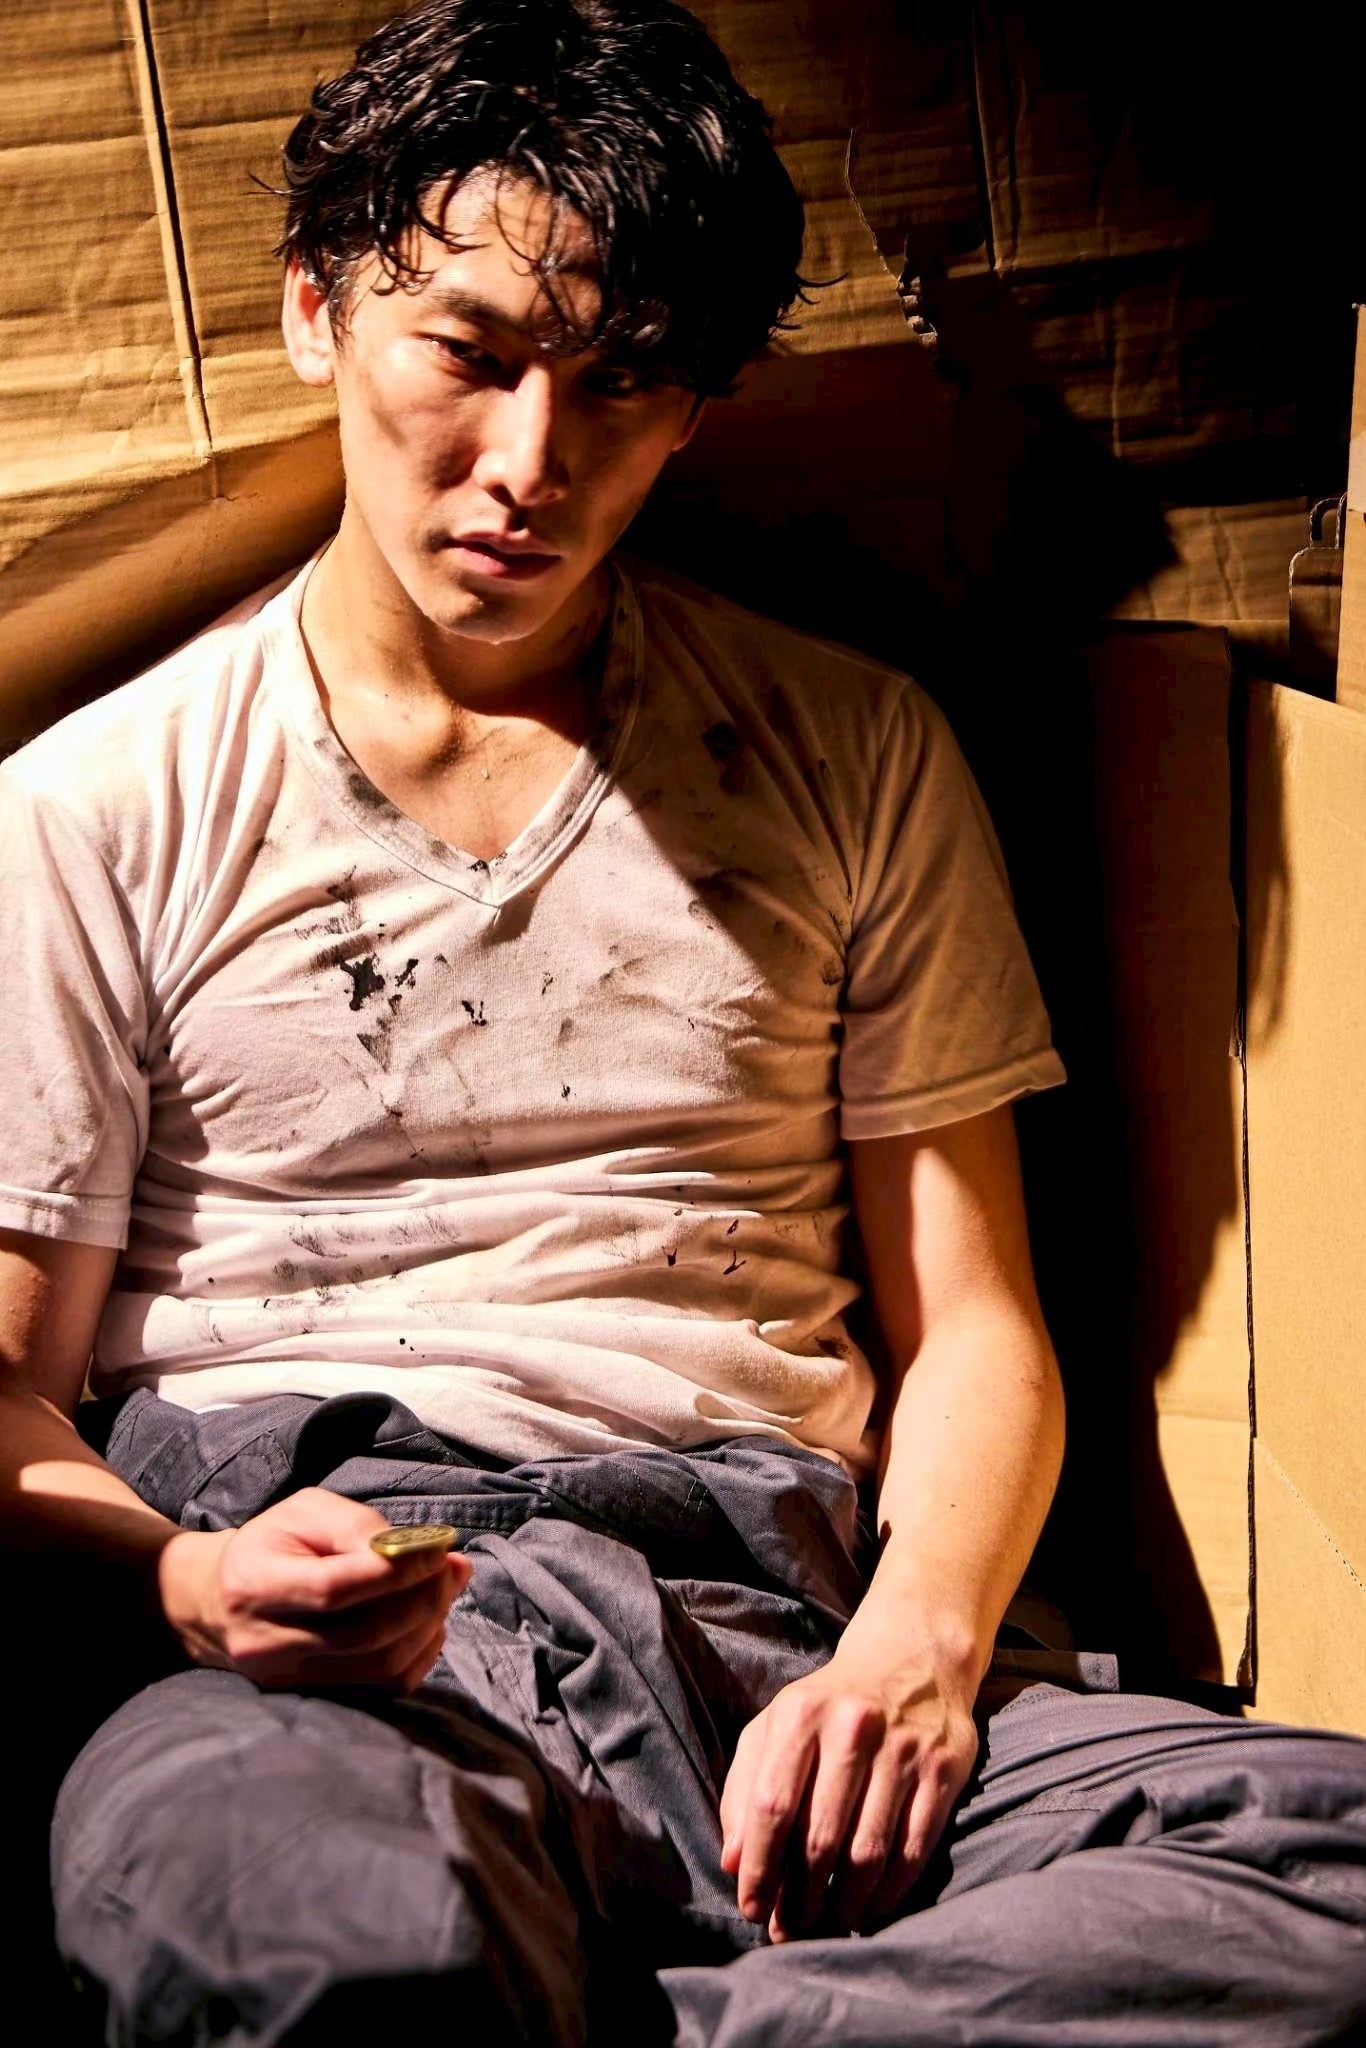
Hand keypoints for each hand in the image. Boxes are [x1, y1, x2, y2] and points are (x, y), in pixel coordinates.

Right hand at [157, 1487, 469, 1693]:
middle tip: (452, 1569)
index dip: (396, 1572)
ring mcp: (285, 1679)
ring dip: (426, 1628)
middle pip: (364, 1635)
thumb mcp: (305, 1511)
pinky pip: (380, 1689)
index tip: (438, 1550)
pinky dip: (417, 1657)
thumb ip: (357, 1525)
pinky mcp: (309, 1698)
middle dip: (423, 1600)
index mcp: (256, 1584)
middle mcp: (266, 1642)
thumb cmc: (271, 1544)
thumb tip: (422, 1551)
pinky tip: (427, 1625)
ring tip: (443, 1591)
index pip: (334, 1589)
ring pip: (377, 1667)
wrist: (218, 1601)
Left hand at [719, 1641, 978, 1940]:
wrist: (911, 1658)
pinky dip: (892, 1888)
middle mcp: (853, 1727)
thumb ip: (744, 1788)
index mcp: (801, 1714)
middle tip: (792, 1929)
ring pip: (869, 1849)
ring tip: (830, 1923)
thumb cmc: (830, 1705)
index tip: (752, 1908)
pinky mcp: (944, 1767)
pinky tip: (873, 1906)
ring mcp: (903, 1748)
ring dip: (845, 1902)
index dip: (760, 1867)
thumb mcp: (777, 1726)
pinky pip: (915, 1846)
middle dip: (801, 1896)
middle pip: (820, 1836)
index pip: (772, 1806)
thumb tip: (733, 1863)